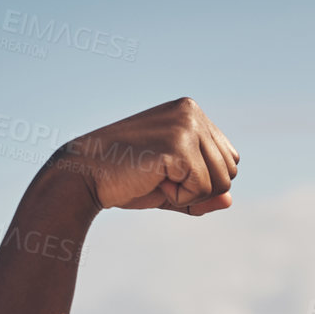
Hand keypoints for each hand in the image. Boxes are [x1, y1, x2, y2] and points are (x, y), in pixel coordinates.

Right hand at [51, 96, 238, 215]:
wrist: (84, 176)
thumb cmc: (124, 180)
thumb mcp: (171, 188)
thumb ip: (203, 194)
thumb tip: (230, 200)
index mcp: (191, 112)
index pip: (229, 160)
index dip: (202, 181)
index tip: (166, 173)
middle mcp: (192, 112)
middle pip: (229, 173)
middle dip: (198, 189)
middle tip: (158, 178)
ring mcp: (186, 125)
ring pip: (220, 183)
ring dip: (189, 195)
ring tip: (155, 179)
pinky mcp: (179, 145)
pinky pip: (203, 190)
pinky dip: (178, 198)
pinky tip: (152, 182)